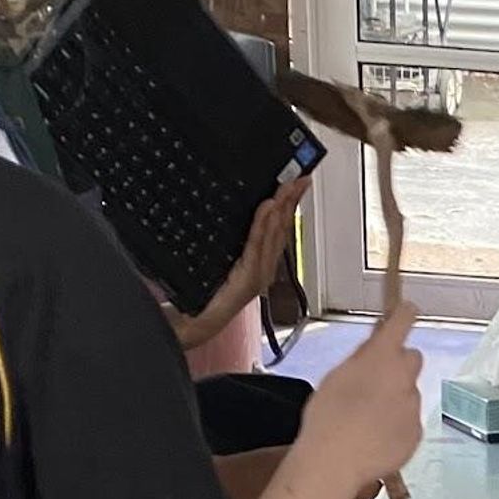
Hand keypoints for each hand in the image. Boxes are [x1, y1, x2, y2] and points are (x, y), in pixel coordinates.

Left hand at [163, 183, 303, 351]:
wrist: (198, 321)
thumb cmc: (208, 296)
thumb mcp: (222, 260)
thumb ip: (234, 241)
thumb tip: (244, 214)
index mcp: (260, 262)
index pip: (279, 227)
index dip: (290, 203)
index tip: (297, 182)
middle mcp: (265, 268)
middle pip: (282, 228)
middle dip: (291, 200)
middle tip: (300, 177)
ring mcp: (259, 273)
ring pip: (274, 234)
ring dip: (282, 207)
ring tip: (287, 186)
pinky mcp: (248, 277)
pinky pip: (257, 245)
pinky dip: (264, 224)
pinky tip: (268, 208)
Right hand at [296, 304, 422, 498]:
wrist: (335, 460)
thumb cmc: (328, 416)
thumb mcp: (336, 376)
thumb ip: (360, 358)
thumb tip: (374, 344)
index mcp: (382, 357)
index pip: (402, 322)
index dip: (404, 314)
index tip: (407, 311)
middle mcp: (404, 378)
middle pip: (413, 359)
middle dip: (399, 364)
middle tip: (377, 379)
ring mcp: (413, 406)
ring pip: (409, 393)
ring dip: (395, 398)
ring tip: (368, 419)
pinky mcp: (416, 432)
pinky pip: (409, 422)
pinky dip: (397, 425)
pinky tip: (375, 437)